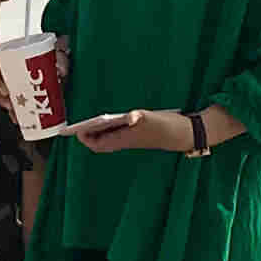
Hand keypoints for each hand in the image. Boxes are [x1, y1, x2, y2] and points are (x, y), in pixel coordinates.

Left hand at [74, 107, 192, 153]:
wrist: (183, 134)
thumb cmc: (167, 126)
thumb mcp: (153, 118)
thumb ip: (139, 117)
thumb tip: (132, 116)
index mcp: (126, 139)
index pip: (99, 144)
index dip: (86, 139)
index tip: (77, 130)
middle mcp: (126, 141)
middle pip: (101, 143)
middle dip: (90, 136)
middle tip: (81, 126)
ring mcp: (132, 140)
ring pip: (109, 139)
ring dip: (99, 132)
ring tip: (91, 122)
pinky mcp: (138, 136)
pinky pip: (117, 135)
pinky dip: (110, 129)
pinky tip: (111, 119)